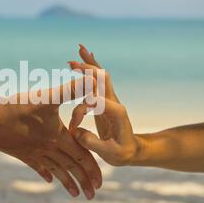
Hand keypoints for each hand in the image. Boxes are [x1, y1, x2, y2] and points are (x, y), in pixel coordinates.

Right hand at [0, 79, 101, 198]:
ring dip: (66, 182)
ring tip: (75, 194)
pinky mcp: (22, 152)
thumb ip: (70, 89)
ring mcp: (34, 152)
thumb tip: (90, 80)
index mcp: (58, 137)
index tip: (100, 183)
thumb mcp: (46, 97)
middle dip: (83, 181)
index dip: (92, 169)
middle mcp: (48, 148)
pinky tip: (49, 180)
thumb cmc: (17, 108)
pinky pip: (37, 166)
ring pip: (55, 170)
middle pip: (71, 167)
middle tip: (92, 195)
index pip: (81, 156)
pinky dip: (45, 173)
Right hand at [67, 45, 140, 165]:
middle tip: (71, 63)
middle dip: (86, 70)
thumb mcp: (110, 154)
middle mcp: (114, 101)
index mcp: (115, 112)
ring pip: (100, 74)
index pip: (94, 102)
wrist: (132, 150)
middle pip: (101, 78)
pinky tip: (81, 59)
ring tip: (79, 48)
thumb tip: (76, 132)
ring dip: (89, 63)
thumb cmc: (122, 153)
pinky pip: (96, 80)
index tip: (72, 127)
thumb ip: (93, 143)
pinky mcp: (104, 99)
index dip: (80, 111)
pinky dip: (89, 68)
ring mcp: (110, 98)